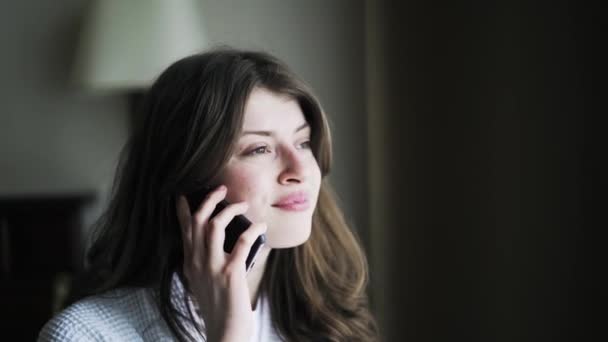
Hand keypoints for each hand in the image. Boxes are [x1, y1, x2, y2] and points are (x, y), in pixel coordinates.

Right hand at [176, 185, 266, 341]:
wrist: (224, 331)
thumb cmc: (218, 306)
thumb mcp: (203, 281)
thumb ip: (205, 262)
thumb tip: (215, 242)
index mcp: (190, 263)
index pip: (184, 229)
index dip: (184, 209)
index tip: (187, 193)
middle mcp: (197, 262)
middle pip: (198, 221)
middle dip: (209, 199)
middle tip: (222, 189)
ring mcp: (212, 267)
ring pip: (214, 225)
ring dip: (230, 210)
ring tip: (243, 205)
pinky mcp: (230, 273)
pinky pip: (242, 242)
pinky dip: (253, 229)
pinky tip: (261, 226)